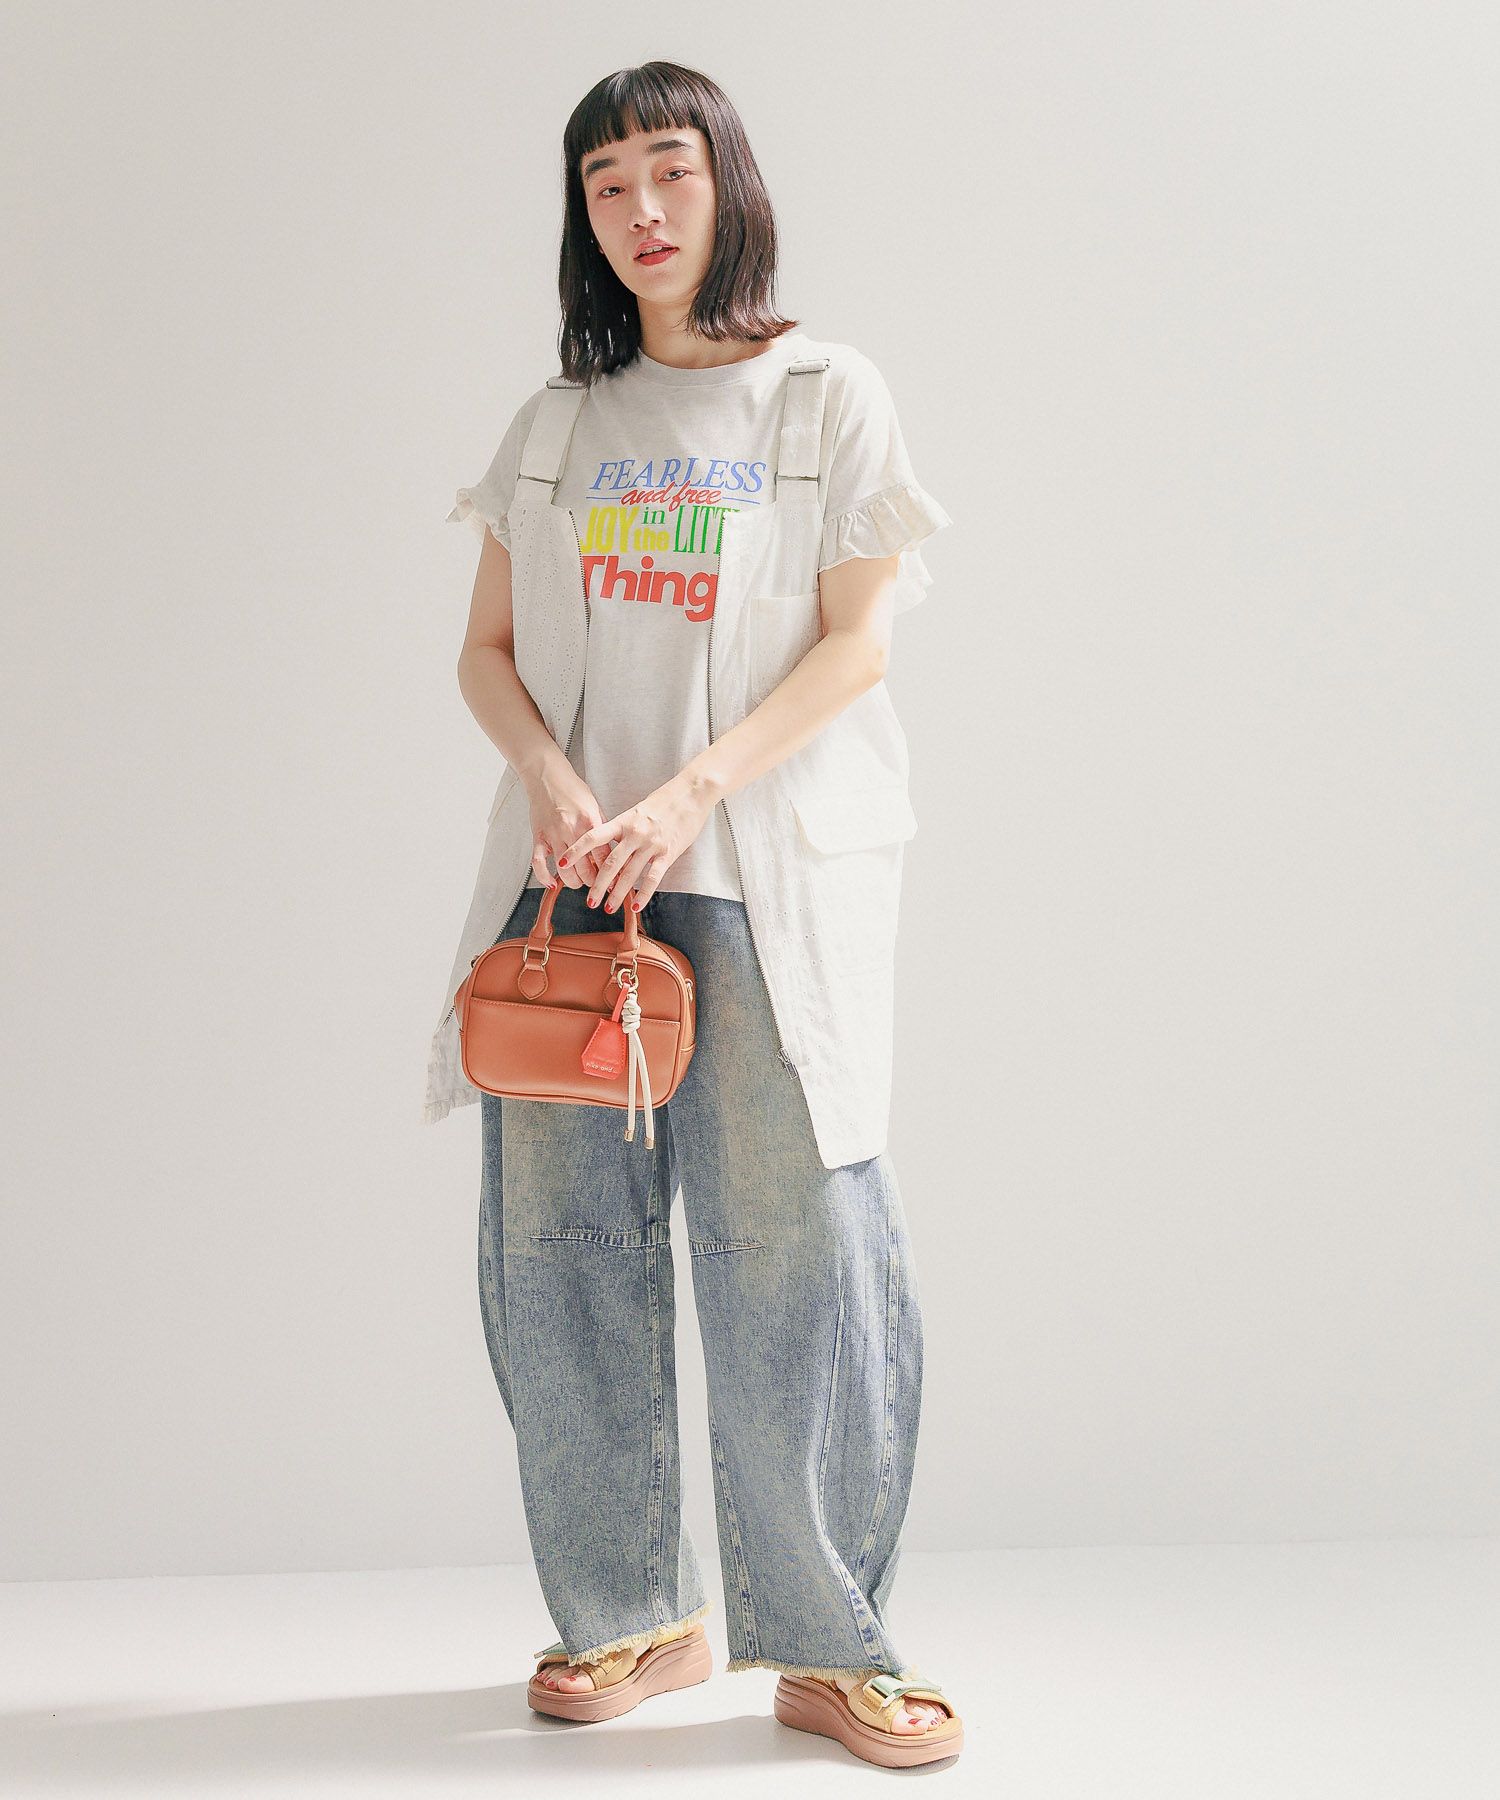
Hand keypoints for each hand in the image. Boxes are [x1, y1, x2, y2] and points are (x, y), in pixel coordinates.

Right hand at [524, 761, 609, 889]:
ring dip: (574, 882)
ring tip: (579, 883)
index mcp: (590, 822)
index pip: (604, 857)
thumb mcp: (595, 806)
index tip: (615, 883)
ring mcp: (553, 834)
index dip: (611, 874)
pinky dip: (545, 877)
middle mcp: (572, 829)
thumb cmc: (572, 790)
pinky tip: (552, 883)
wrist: (547, 776)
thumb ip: (602, 829)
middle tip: (598, 886)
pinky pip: (539, 862)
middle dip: (594, 883)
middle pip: (586, 868)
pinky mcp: (538, 836)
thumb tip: (613, 851)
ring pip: (565, 870)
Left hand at [557, 776, 714, 913]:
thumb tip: (609, 848)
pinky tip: (635, 906)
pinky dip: (643, 894)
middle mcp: (634, 833)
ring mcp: (651, 844)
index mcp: (623, 821)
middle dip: (597, 884)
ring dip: (617, 894)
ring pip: (629, 874)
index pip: (594, 837)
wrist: (691, 792)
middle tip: (588, 901)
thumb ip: (623, 830)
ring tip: (607, 908)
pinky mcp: (668, 852)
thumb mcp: (637, 811)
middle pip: (610, 863)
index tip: (562, 864)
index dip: (576, 851)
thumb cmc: (664, 801)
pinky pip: (653, 877)